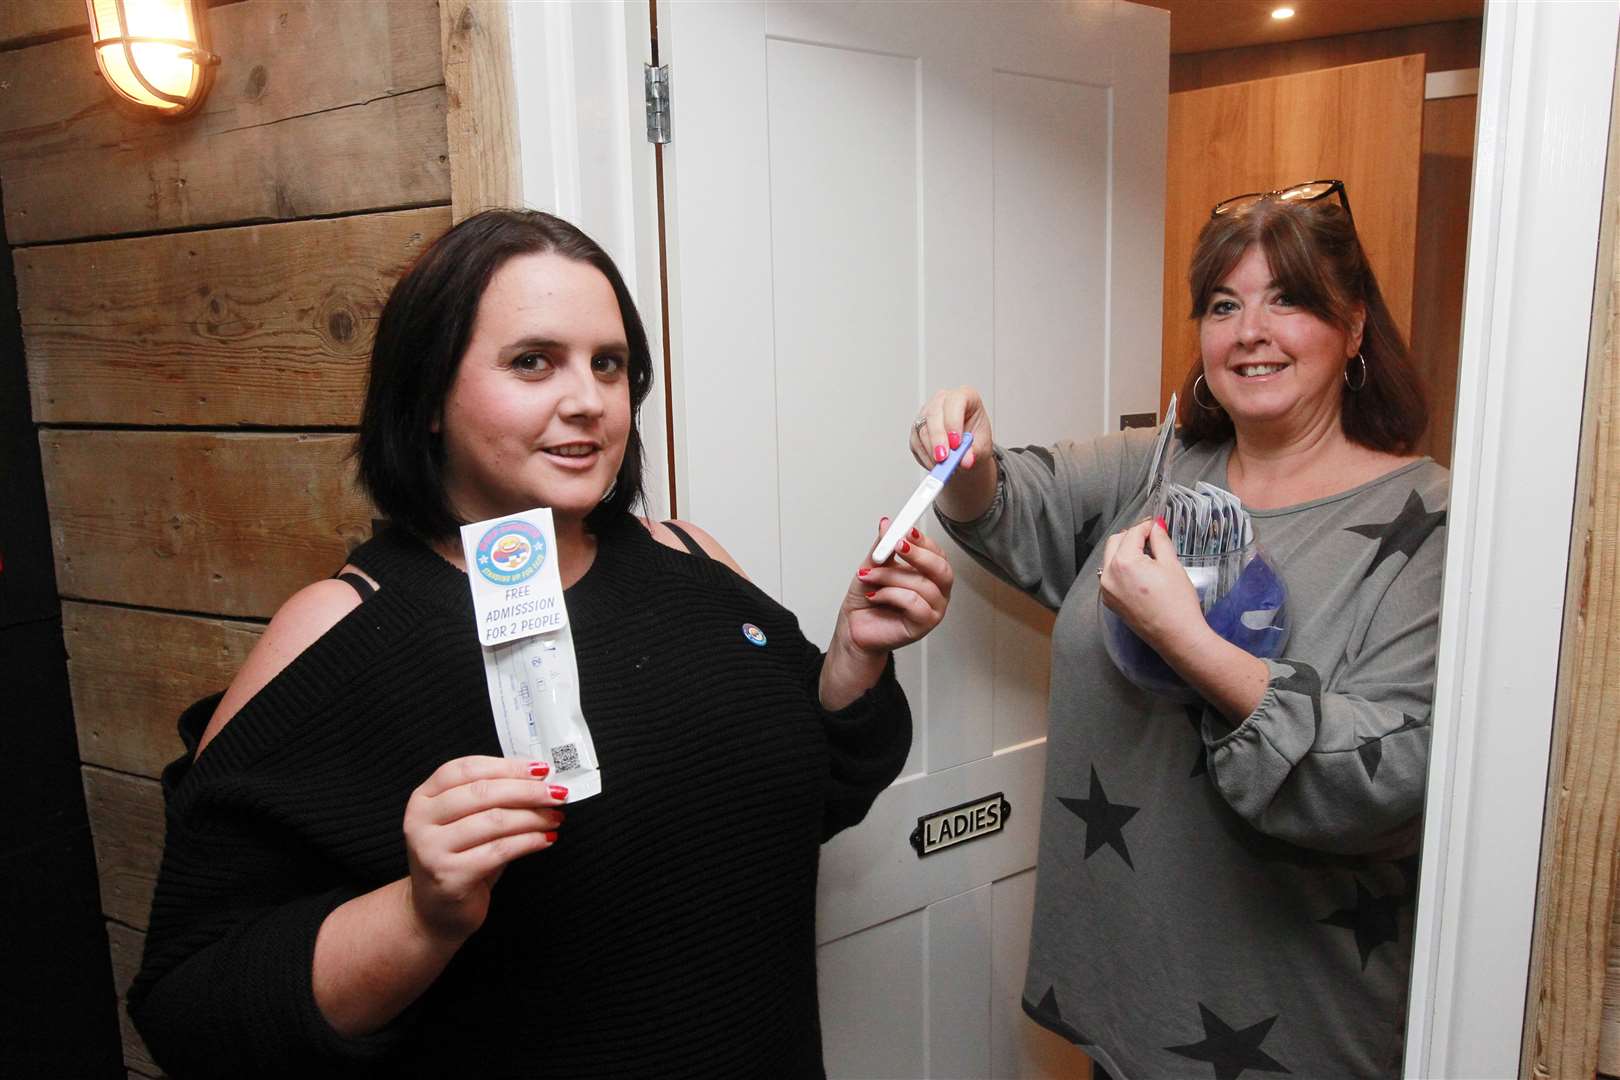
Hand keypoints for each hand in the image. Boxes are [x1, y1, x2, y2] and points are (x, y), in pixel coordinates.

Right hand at [402, 756, 565, 943]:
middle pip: (482, 792)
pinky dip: (529, 842)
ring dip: (533, 817)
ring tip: (555, 817)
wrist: (436, 912)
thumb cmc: (460, 859)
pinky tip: (546, 839)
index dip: (507, 766)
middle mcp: (420, 820)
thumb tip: (539, 780)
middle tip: (557, 793)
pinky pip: (500, 851)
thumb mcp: (467, 821)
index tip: (540, 769)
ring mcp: (431, 849)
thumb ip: (493, 797)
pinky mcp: (450, 876)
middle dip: (527, 790)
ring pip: (494, 821)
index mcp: (423, 797)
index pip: (466, 769)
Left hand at [845, 516, 953, 651]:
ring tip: (869, 577)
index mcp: (929, 575)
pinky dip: (890, 595)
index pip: (938, 554)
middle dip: (918, 554)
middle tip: (897, 545)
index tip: (906, 530)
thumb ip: (882, 547)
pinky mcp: (923, 626)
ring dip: (891, 577)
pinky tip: (875, 596)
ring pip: (922, 585)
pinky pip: (914, 603)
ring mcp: (932, 610)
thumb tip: (887, 525)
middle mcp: (936, 592)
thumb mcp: (871, 566)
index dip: (924, 541)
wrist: (854, 628)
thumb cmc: (866, 600)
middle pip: (942, 569)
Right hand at [910, 385, 992, 469]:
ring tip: (943, 467)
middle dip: (938, 439)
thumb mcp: (982, 447)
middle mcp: (943, 400)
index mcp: (965, 396)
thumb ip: (974, 452)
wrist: (967, 451)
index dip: (953, 422)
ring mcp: (927, 412)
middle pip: (934, 415)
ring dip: (932, 452)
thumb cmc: (976, 441)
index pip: (955, 402)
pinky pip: (916, 443)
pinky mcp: (917, 428)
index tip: (956, 443)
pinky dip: (926, 457)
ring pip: (923, 430)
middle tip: (944, 459)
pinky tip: (936, 464)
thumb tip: (965, 461)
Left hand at [1098, 517, 1205, 651]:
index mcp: (1123, 562)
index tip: (1157, 525)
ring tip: (1148, 556)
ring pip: (1111, 558)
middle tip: (1152, 538)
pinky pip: (1111, 575)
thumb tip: (1155, 526)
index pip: (1132, 533)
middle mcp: (1108, 575)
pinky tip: (1140, 572)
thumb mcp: (1171, 564)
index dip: (1147, 526)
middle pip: (1115, 542)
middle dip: (1132, 536)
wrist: (1176, 636)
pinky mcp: (1110, 601)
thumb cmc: (1177, 602)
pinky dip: (1122, 568)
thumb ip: (1160, 540)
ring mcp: (1106, 589)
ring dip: (1125, 551)